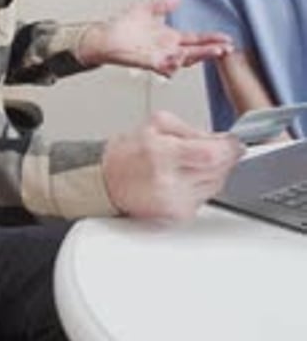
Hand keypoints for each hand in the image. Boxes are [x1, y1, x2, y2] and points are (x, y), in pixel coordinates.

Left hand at [76, 0, 233, 76]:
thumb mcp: (145, 10)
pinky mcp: (149, 62)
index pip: (197, 39)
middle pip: (196, 51)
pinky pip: (164, 66)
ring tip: (214, 51)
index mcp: (170, 38)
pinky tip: (182, 58)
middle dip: (212, 50)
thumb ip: (162, 5)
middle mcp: (168, 49)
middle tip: (227, 48)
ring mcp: (160, 57)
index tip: (227, 38)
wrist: (103, 37)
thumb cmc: (122, 26)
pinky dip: (173, 63)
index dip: (212, 39)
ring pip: (185, 60)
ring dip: (198, 56)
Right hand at [102, 110, 242, 221]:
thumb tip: (221, 139)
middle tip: (215, 149)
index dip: (229, 148)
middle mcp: (169, 181)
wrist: (107, 184)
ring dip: (213, 172)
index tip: (234, 143)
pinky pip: (206, 197)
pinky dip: (202, 186)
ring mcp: (174, 202)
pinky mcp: (178, 215)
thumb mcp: (156, 125)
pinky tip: (185, 178)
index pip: (212, 154)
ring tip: (191, 162)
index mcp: (162, 153)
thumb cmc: (128, 154)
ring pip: (216, 184)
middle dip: (223, 158)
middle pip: (218, 170)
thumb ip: (191, 129)